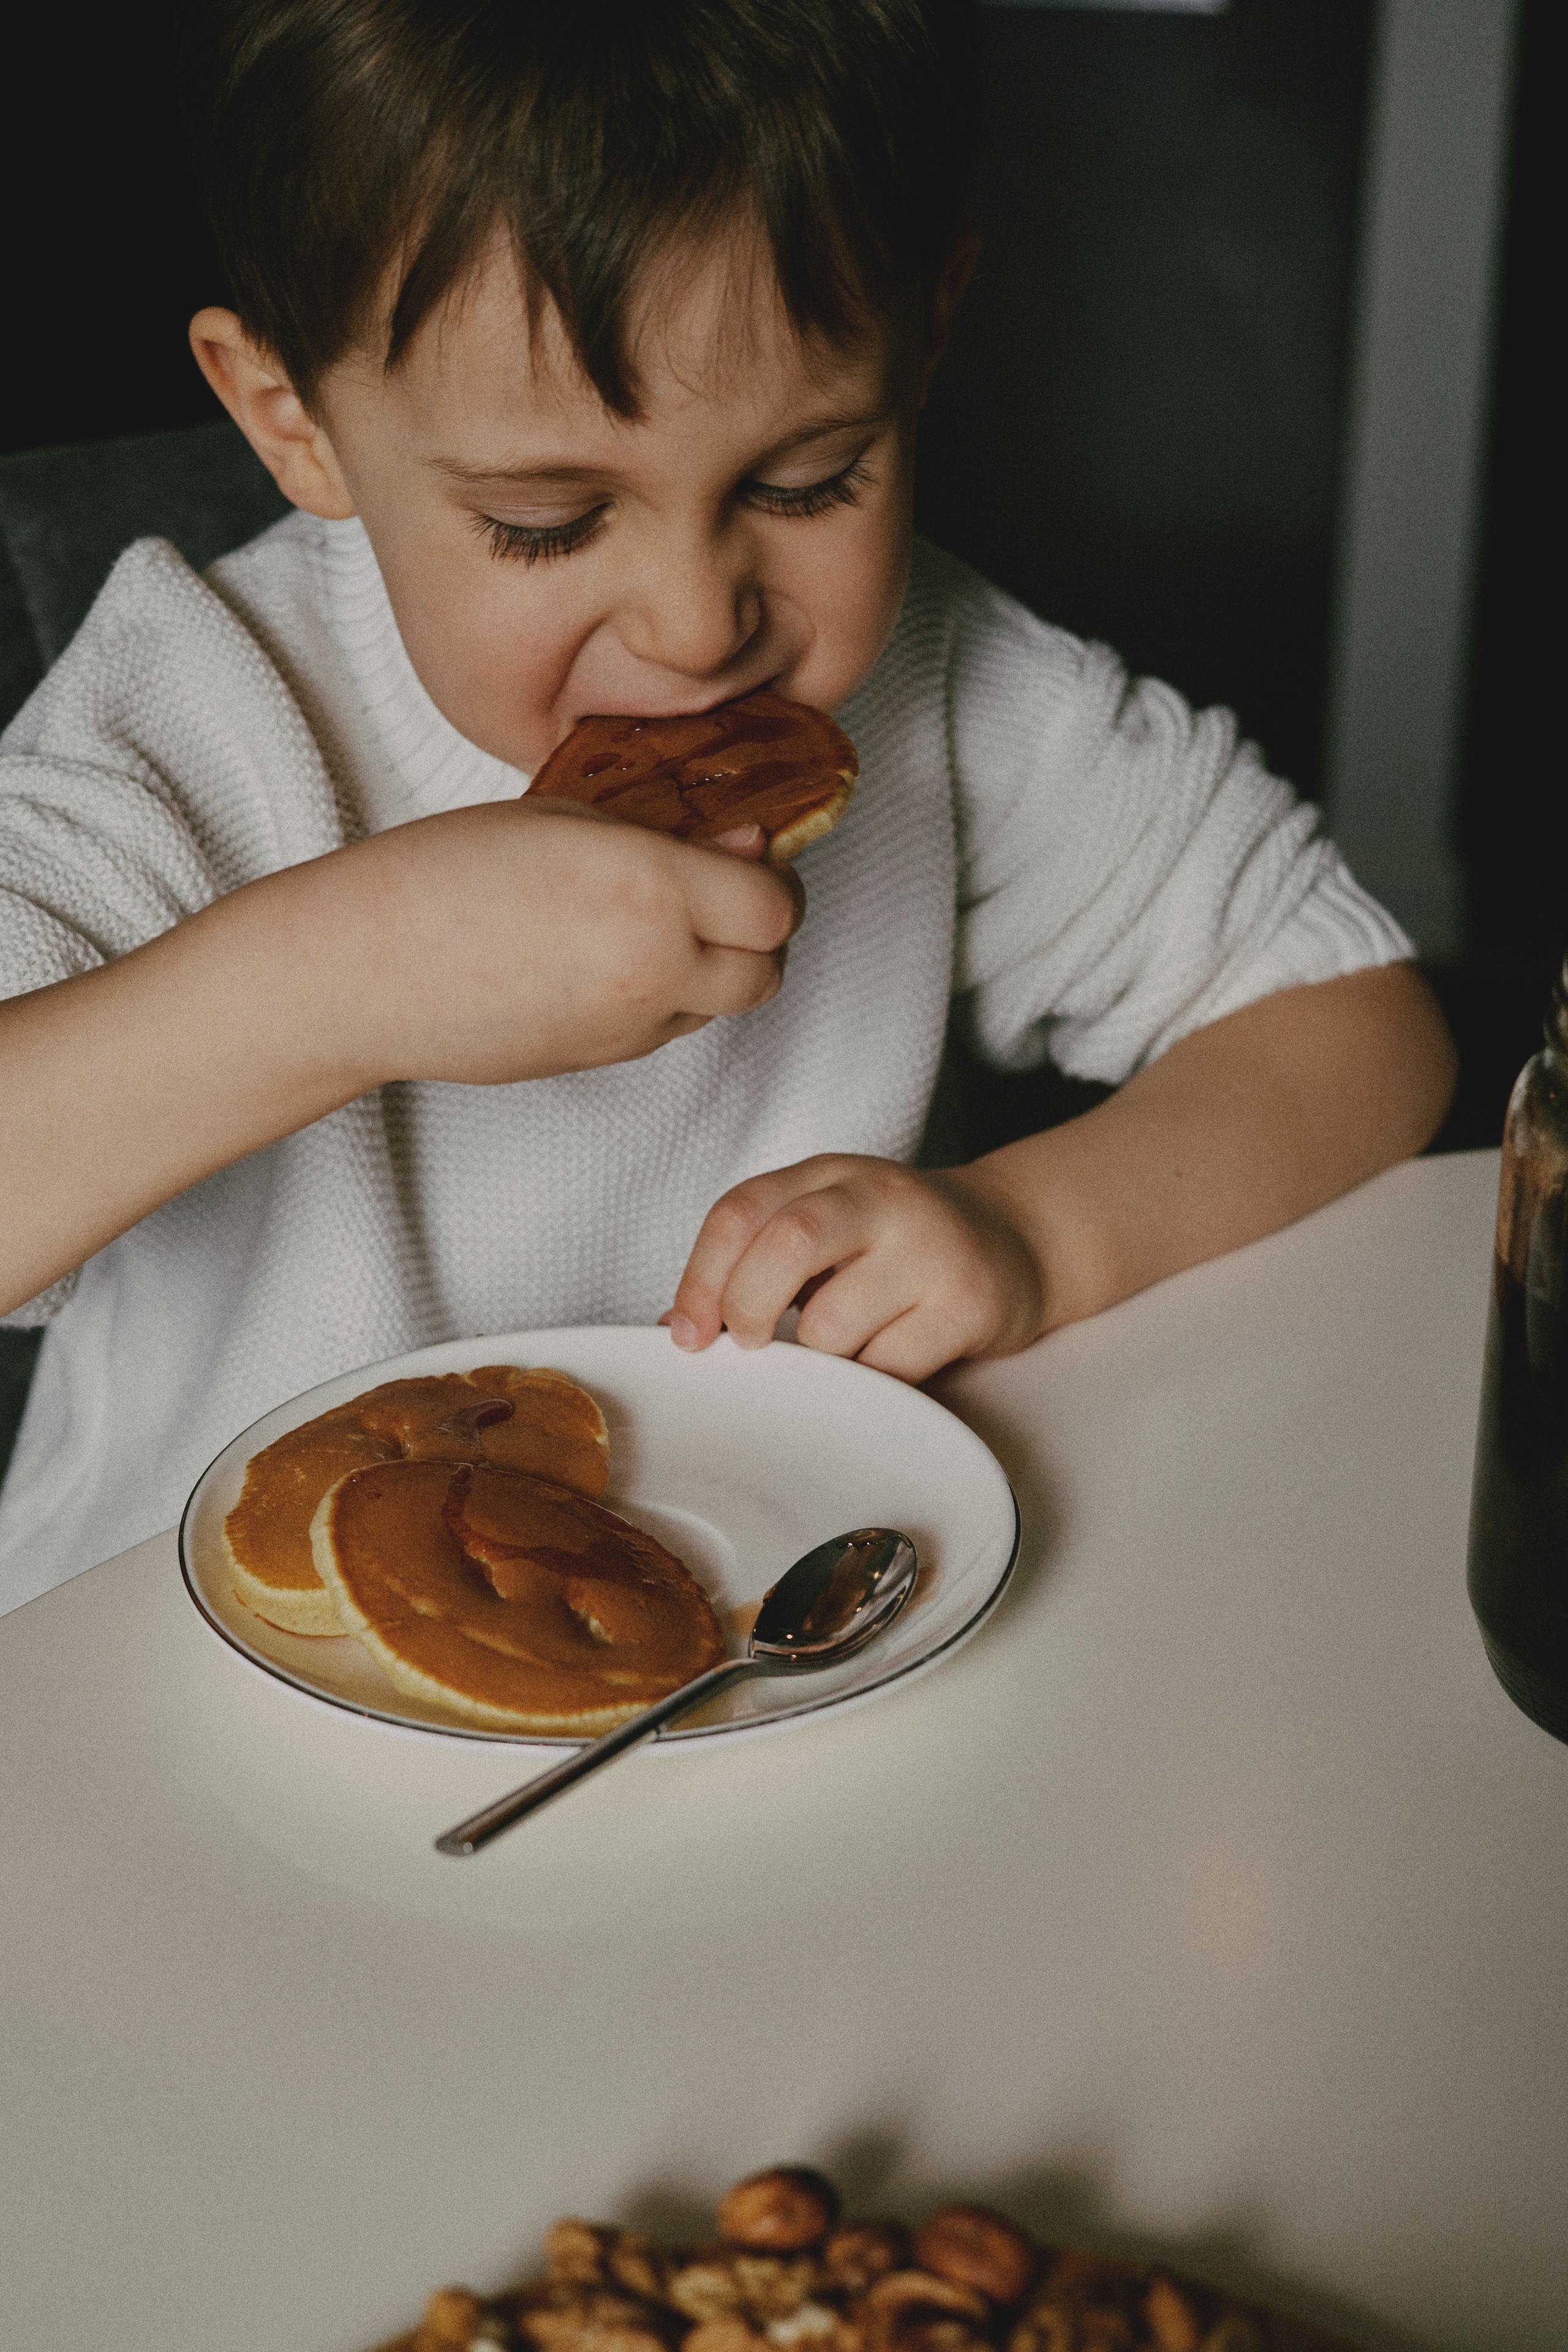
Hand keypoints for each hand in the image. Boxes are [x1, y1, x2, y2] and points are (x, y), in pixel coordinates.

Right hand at [318, 798, 800, 1086]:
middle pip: (769, 971)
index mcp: (651, 890)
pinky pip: (669, 1029)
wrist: (366, 972)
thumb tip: (744, 844)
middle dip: (759, 933)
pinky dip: (667, 998)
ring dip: (717, 969)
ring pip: (725, 1006)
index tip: (750, 856)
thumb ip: (665, 832)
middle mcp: (655, 967)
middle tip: (725, 893)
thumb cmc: (438, 879)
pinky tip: (614, 959)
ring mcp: (630, 1025)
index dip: (772, 880)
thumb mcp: (561, 816)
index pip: (776, 906)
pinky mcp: (602, 1060)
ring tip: (661, 924)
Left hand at [663, 1155, 1045, 1382]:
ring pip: (833, 1325)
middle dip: (747, 1306)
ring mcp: (930, 1248)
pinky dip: (868, 1381)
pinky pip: (888, 1368)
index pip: (741, 1211)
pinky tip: (884, 1359)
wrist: (1018, 1238)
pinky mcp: (968, 1303)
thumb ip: (755, 1263)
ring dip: (819, 1359)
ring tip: (844, 1346)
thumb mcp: (827, 1228)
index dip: (700, 1277)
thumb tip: (677, 1329)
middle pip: (785, 1242)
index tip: (687, 1333)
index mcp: (829, 1174)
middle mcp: (880, 1197)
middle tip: (751, 1342)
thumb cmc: (900, 1244)